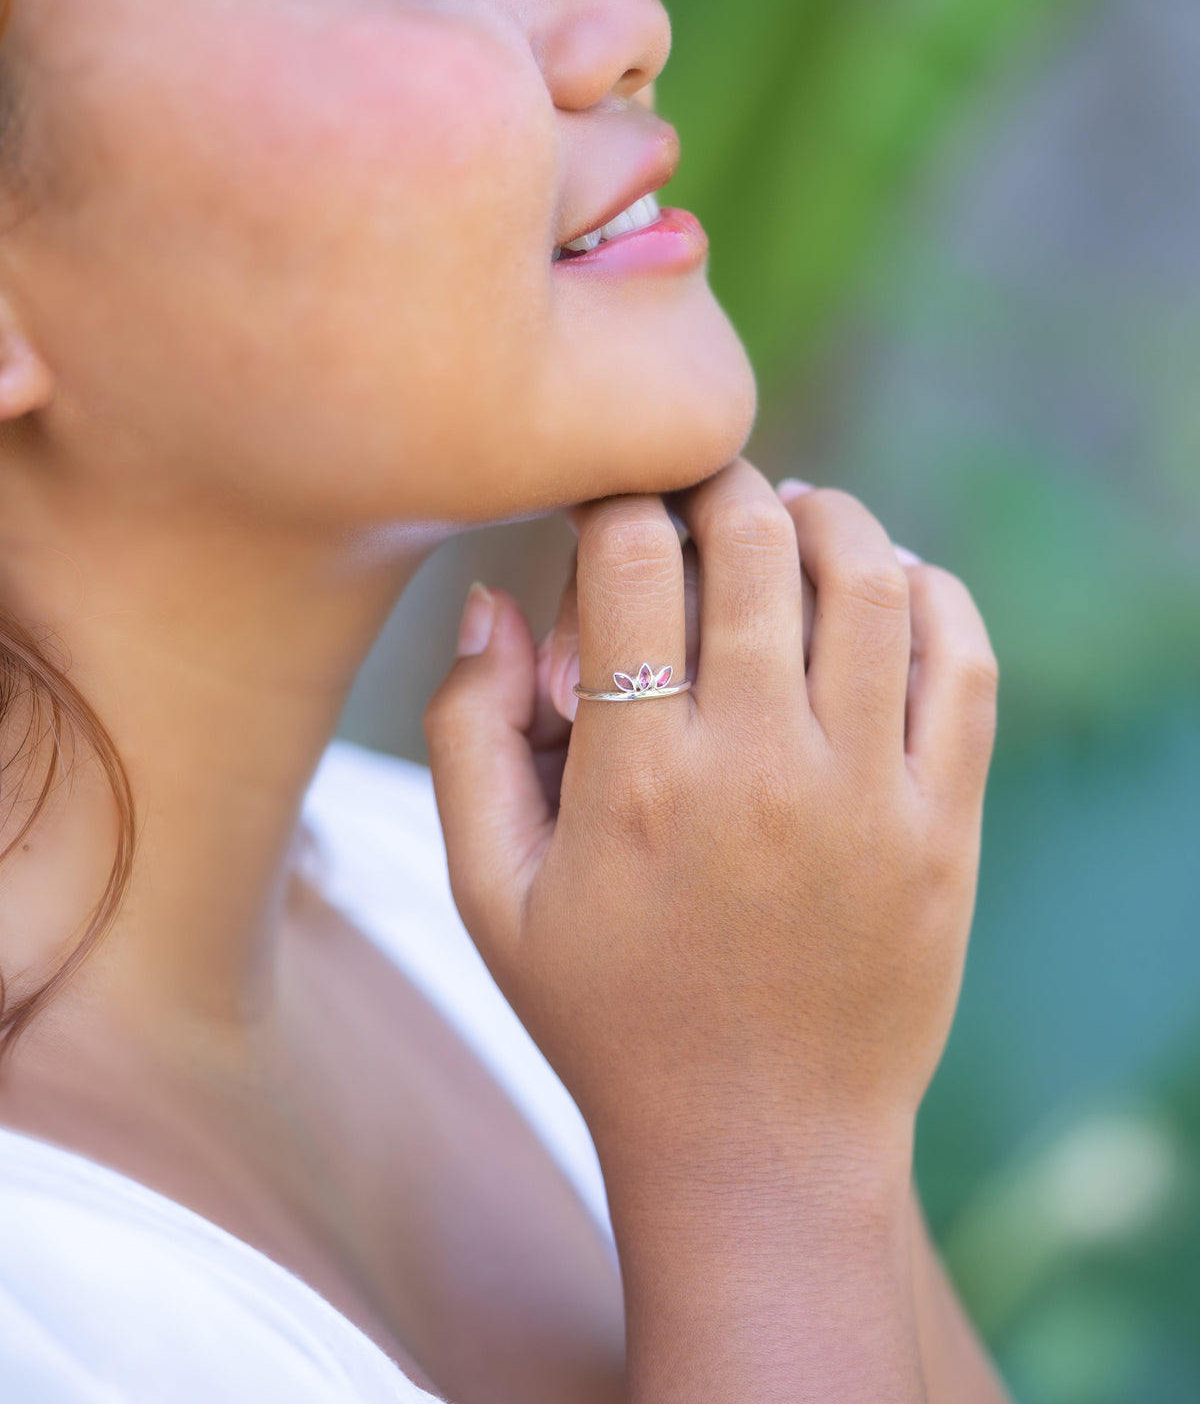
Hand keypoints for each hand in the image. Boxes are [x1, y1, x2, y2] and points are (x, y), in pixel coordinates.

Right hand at [425, 459, 997, 1168]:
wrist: (759, 1144)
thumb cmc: (606, 1014)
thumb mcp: (488, 893)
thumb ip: (467, 735)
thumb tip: (496, 601)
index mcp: (635, 779)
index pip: (632, 558)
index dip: (614, 500)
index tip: (610, 510)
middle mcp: (760, 769)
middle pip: (756, 541)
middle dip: (719, 482)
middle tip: (699, 487)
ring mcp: (870, 795)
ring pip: (871, 579)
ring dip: (828, 516)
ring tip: (793, 514)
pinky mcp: (946, 827)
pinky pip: (963, 664)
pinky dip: (931, 593)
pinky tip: (887, 583)